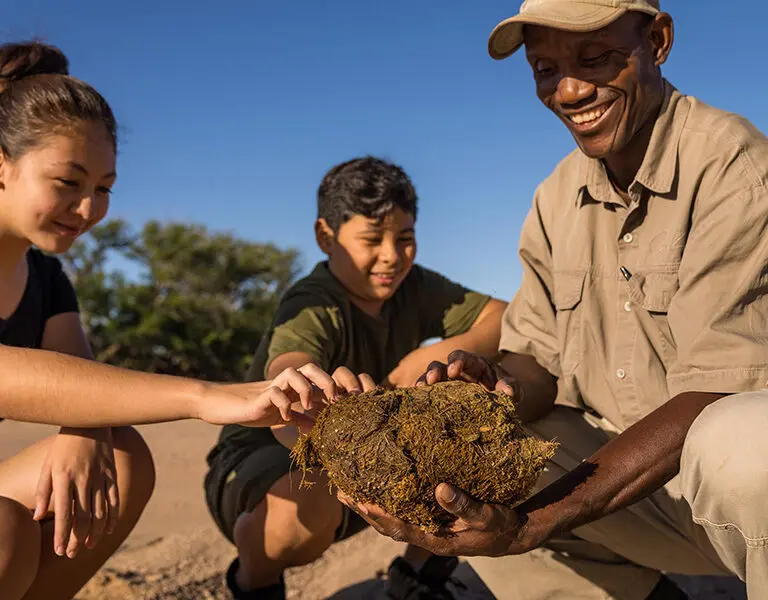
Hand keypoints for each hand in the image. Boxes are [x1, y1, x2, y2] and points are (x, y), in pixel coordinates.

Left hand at [34, 427, 118, 558]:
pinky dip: (112, 517)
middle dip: (77, 539)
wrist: (89, 422)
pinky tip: (107, 530)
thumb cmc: (64, 445)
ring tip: (88, 546)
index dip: (61, 535)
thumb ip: (44, 492)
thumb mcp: (48, 466)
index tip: (59, 551)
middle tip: (71, 553)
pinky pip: (114, 499)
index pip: (64, 514)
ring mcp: (100, 477)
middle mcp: (84, 480)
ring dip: (95, 533)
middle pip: (83, 517)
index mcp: (64, 478)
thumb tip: (39, 517)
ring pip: (100, 512)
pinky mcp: (112, 474)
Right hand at [196, 364, 376, 428]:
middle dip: (327, 381)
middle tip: (335, 401)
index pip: (319, 380)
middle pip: (311, 369)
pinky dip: (283, 404)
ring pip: (295, 373)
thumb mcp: (282, 416)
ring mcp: (273, 387)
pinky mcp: (259, 397)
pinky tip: (285, 418)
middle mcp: (285, 383)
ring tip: (308, 407)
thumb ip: (300, 418)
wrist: (223, 406)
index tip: (348, 404)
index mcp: (293, 388)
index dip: (336, 389)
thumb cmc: (254, 410)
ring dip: (306, 389)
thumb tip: (320, 428)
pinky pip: (275, 393)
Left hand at [338, 483, 541, 557]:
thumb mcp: (487, 516)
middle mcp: (427, 534)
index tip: (357, 499)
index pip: (399, 527)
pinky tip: (380, 485)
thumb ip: (465, 505)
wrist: (512, 533)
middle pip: (387, 524)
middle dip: (364, 508)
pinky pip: (404, 510)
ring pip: (393, 517)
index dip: (377, 514)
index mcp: (436, 538)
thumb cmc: (500, 526)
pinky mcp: (433, 519)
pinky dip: (388, 499)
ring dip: (371, 504)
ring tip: (350, 487)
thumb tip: (440, 489)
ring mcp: (429, 527)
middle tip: (340, 490)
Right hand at [416, 350, 514, 395]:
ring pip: (432, 377)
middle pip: (442, 365)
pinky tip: (415, 401)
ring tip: (419, 388)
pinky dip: (422, 395)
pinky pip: (430, 393)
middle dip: (436, 371)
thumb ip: (511, 386)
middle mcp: (458, 371)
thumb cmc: (507, 389)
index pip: (463, 357)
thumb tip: (508, 393)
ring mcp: (449, 383)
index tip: (454, 371)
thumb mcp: (513, 386)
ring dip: (425, 381)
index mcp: (474, 364)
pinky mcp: (444, 395)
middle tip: (431, 380)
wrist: (504, 400)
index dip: (457, 361)